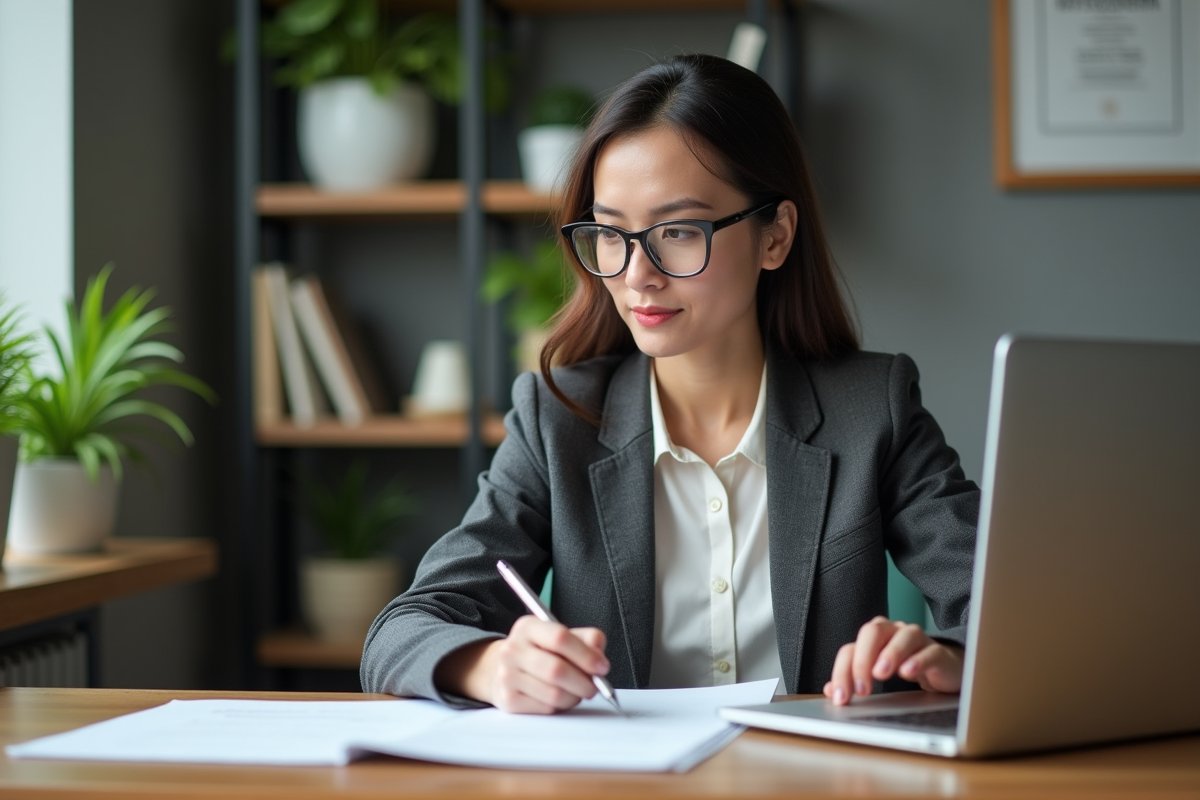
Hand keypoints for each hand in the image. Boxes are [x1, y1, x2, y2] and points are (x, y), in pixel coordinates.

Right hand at [435, 615, 609, 713]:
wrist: (501, 669)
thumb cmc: (539, 652)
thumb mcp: (559, 635)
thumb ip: (586, 639)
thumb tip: (598, 655)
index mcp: (527, 627)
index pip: (560, 638)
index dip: (586, 655)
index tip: (601, 667)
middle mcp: (512, 649)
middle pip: (557, 670)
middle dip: (584, 682)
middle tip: (595, 686)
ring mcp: (507, 676)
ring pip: (554, 694)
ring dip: (574, 697)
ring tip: (576, 692)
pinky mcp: (507, 700)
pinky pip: (545, 708)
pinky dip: (560, 707)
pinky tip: (559, 698)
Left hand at [823, 616, 962, 705]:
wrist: (945, 669)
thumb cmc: (907, 667)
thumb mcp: (878, 674)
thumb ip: (854, 680)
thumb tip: (831, 691)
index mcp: (874, 638)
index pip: (850, 649)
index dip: (841, 672)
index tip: (841, 697)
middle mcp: (893, 632)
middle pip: (872, 632)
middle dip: (862, 660)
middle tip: (861, 688)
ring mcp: (917, 639)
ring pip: (902, 636)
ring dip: (889, 654)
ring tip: (880, 675)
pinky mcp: (939, 652)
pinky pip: (929, 651)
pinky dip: (917, 660)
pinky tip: (908, 673)